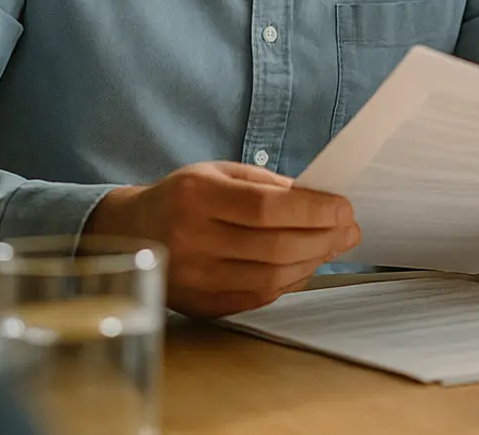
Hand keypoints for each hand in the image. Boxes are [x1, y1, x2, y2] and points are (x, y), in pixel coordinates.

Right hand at [84, 161, 359, 317]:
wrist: (130, 233)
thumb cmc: (184, 197)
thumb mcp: (220, 173)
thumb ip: (268, 185)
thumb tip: (322, 202)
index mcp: (196, 195)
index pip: (265, 207)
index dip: (312, 210)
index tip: (343, 208)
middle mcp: (190, 238)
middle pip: (273, 246)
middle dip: (322, 238)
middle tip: (349, 230)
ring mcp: (193, 277)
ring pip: (269, 276)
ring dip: (312, 262)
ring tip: (332, 246)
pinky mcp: (200, 304)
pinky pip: (257, 296)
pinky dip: (289, 281)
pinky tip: (304, 265)